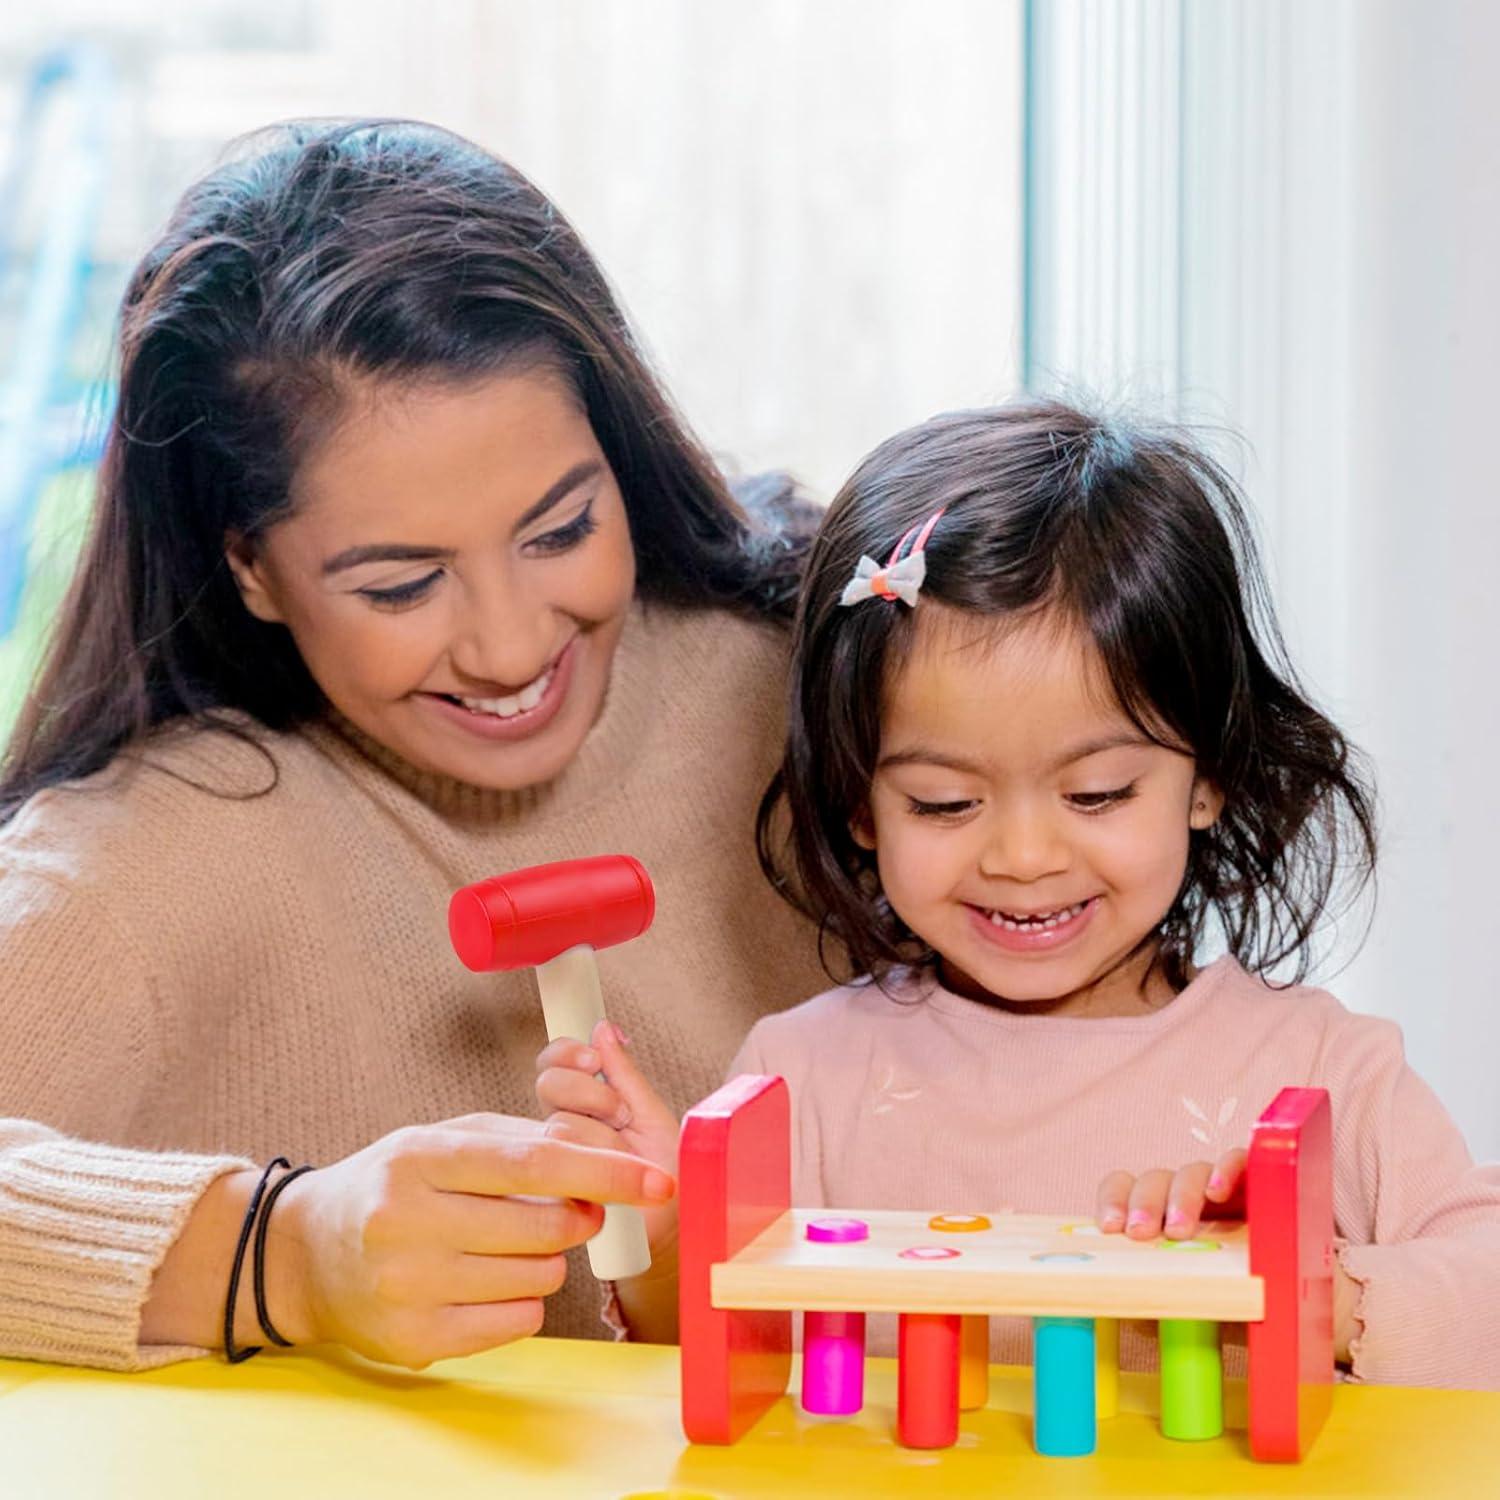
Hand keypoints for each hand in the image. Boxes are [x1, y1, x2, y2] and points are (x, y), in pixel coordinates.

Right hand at [264, 1113, 673, 1368]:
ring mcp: (408, 1288)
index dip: (605, 1172)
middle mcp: (409, 1223)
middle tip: (568, 1210)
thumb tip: (598, 1160)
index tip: (658, 1181)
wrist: (307, 1253)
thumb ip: (521, 1140)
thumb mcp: (442, 1139)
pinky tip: (490, 1280)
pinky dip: (525, 1302)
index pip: (534, 1165)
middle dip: (577, 1217)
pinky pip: (518, 1324)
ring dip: (548, 1260)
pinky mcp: (414, 1340)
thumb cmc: (393, 1184)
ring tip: (509, 1244)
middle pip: (546, 1227)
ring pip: (539, 1278)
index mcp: (421, 1160)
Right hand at [534, 1019, 680, 1255]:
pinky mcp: (553, 1197)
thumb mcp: (649, 1114)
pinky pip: (561, 1169)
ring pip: (559, 1125)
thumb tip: (604, 1028)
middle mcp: (561, 1130)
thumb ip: (624, 1074)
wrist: (669, 1226)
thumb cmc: (663, 1170)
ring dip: (602, 1136)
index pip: (553, 1064)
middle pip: (551, 1087)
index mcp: (580, 1104)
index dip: (566, 1053)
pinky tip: (608, 1185)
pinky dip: (593, 1172)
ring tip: (626, 1158)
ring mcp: (553, 1163)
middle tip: (620, 1115)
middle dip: (592, 1094)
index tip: (591, 1058)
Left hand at [1094, 1152, 1362, 1366]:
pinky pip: (1240, 1161)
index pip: (1126, 1189)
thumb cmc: (1239, 1292)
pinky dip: (1227, 1168)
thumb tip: (1123, 1316)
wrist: (1305, 1291)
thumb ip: (1162, 1301)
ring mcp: (1223, 1185)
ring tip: (1179, 1230)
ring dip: (1182, 1197)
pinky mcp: (1259, 1180)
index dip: (1114, 1202)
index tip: (1109, 1228)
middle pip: (1156, 1180)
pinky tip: (1219, 1190)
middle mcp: (1188, 1195)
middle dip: (1144, 1204)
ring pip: (1192, 1172)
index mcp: (1161, 1214)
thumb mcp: (1197, 1299)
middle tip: (1140, 1233)